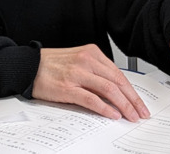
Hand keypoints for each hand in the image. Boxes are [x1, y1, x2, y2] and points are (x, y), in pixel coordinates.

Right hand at [31, 44, 149, 121]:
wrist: (28, 65)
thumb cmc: (52, 64)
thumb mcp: (78, 60)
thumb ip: (96, 71)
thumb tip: (115, 90)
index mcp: (92, 53)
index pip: (119, 74)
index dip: (132, 90)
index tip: (139, 102)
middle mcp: (87, 61)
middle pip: (117, 82)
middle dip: (133, 100)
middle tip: (141, 112)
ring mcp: (78, 74)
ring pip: (109, 90)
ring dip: (124, 105)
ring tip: (131, 116)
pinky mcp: (68, 87)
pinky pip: (92, 99)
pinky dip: (105, 108)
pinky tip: (113, 114)